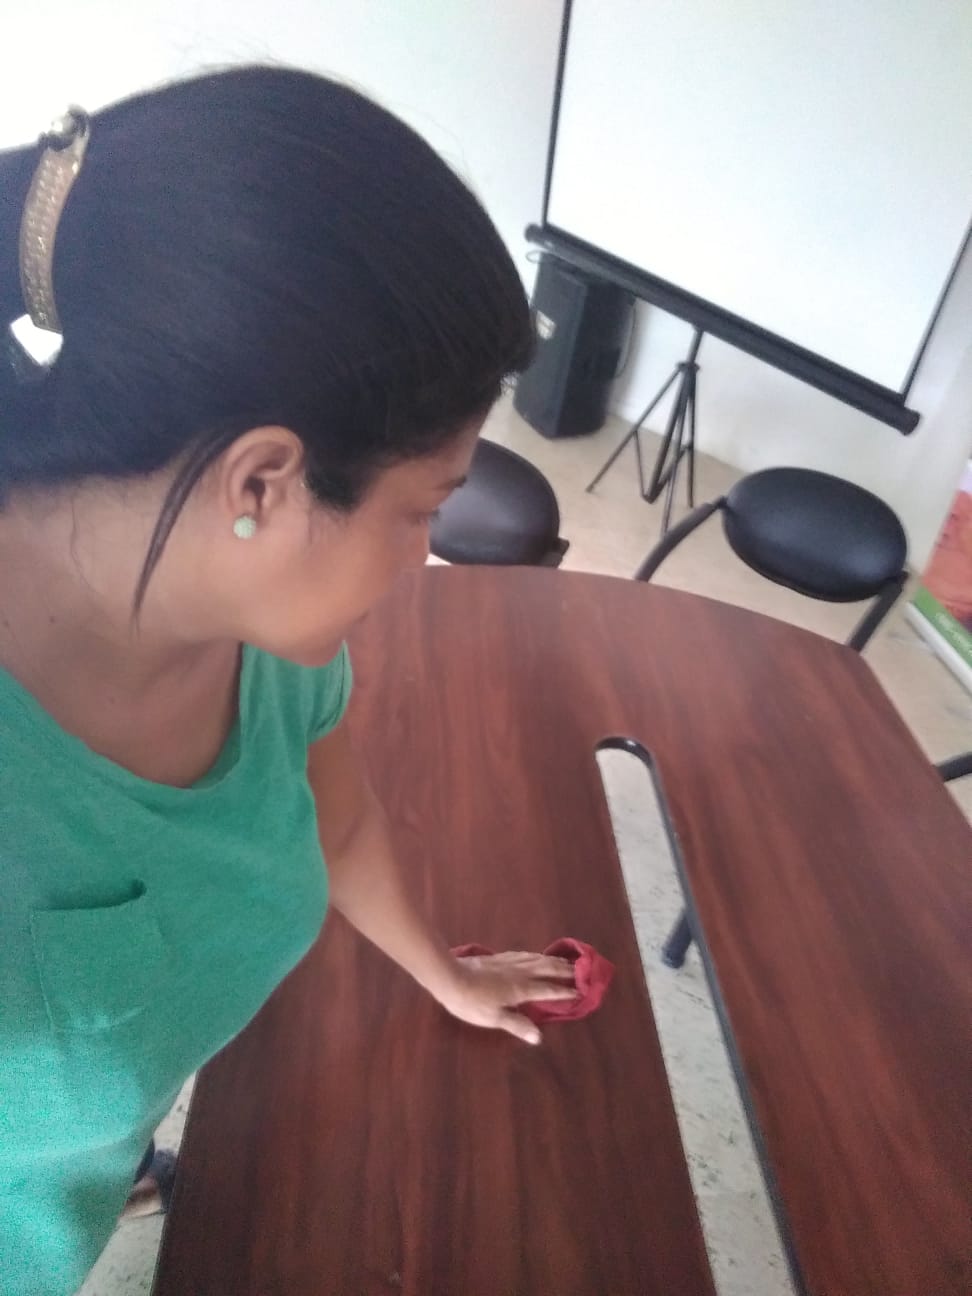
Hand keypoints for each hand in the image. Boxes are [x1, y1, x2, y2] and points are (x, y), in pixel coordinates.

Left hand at [438, 951, 577, 1044]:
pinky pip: (525, 954)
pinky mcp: (499, 957)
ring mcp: (510, 962)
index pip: (549, 989)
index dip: (565, 991)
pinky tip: (534, 956)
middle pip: (547, 969)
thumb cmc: (472, 1002)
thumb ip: (518, 1025)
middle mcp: (520, 972)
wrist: (450, 978)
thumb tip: (539, 1038)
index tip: (580, 991)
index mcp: (521, 988)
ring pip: (537, 959)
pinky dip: (536, 955)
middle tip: (580, 971)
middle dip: (564, 970)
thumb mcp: (494, 1018)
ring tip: (564, 962)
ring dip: (553, 960)